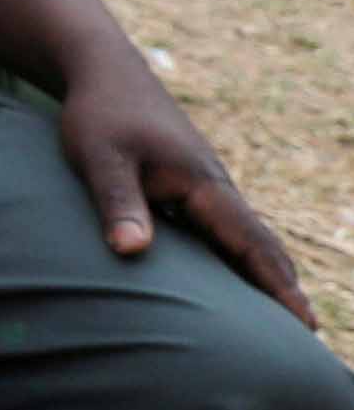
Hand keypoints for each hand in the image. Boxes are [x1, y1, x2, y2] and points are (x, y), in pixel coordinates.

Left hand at [60, 57, 306, 316]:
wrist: (106, 73)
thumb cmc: (100, 115)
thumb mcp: (100, 158)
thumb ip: (117, 202)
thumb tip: (131, 251)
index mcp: (204, 184)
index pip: (250, 243)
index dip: (276, 285)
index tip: (303, 322)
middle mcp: (215, 189)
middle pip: (260, 246)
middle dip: (284, 288)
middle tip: (309, 336)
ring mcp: (205, 189)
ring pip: (244, 240)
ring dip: (265, 276)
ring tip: (282, 322)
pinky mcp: (188, 189)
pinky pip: (223, 233)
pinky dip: (237, 260)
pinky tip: (235, 284)